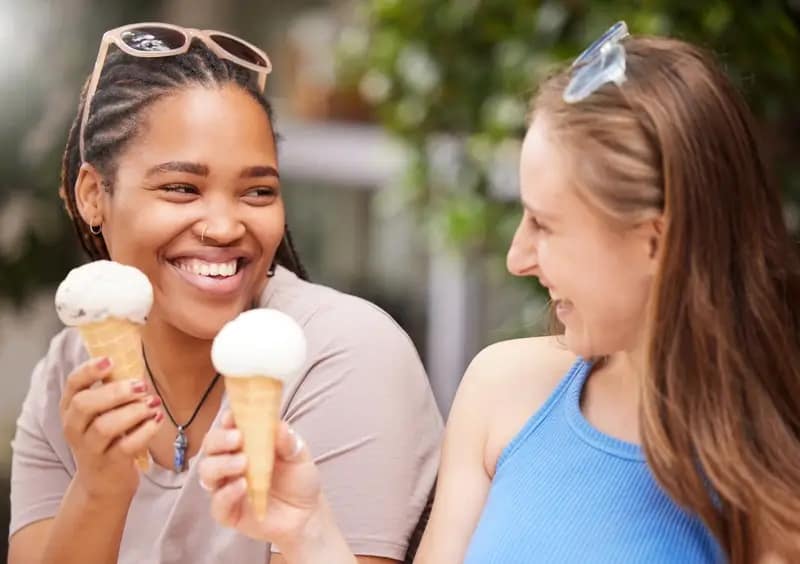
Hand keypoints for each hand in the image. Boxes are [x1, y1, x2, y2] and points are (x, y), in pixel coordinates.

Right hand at [60, 356, 163, 500]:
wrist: (104, 483)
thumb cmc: (108, 438)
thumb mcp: (103, 413)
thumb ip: (113, 389)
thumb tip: (135, 360)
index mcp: (71, 409)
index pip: (73, 384)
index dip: (89, 370)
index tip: (111, 360)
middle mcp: (75, 428)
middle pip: (85, 404)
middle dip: (115, 392)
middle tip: (141, 386)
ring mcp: (90, 448)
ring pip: (104, 426)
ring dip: (133, 412)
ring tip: (153, 403)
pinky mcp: (109, 464)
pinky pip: (125, 446)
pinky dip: (144, 431)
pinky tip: (156, 420)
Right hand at [198, 411, 322, 547]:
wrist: (307, 514)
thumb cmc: (298, 478)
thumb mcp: (299, 455)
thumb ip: (288, 441)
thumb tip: (280, 426)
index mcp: (245, 442)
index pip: (227, 426)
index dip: (227, 419)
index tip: (233, 417)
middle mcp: (230, 461)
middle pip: (210, 445)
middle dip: (220, 440)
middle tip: (238, 440)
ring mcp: (227, 486)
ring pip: (207, 472)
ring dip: (221, 465)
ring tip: (243, 463)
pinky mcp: (228, 511)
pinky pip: (217, 503)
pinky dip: (226, 494)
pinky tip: (242, 487)